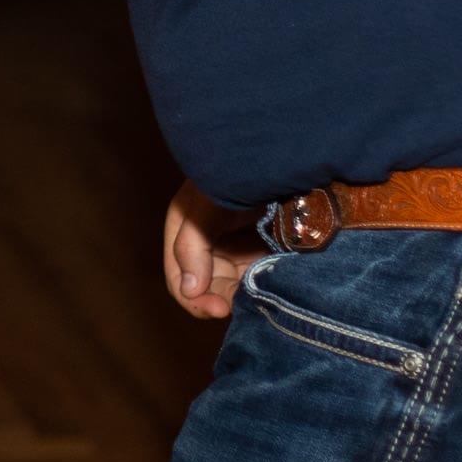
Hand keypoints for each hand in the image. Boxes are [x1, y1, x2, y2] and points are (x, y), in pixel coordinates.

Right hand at [160, 179, 266, 319]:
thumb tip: (189, 290)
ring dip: (244, 291)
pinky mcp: (262, 242)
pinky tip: (273, 278)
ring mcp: (235, 241)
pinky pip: (257, 272)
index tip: (220, 310)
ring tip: (262, 288)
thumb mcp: (207, 205)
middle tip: (246, 302)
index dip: (196, 299)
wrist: (281, 151)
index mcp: (183, 228)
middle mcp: (206, 239)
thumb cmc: (237, 172)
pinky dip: (262, 280)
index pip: (180, 279)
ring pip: (233, 282)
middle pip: (208, 285)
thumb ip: (191, 246)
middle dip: (223, 295)